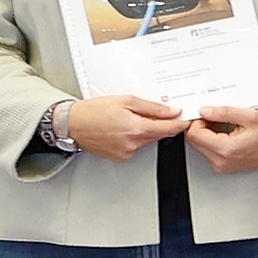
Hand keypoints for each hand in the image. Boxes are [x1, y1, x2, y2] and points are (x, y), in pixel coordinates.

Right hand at [64, 94, 189, 162]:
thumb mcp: (126, 100)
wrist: (71, 124)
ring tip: (129, 120)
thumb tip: (172, 111)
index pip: (168, 128)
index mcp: (136, 128)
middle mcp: (133, 143)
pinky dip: (135, 138)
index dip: (180, 123)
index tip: (186, 119)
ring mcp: (126, 152)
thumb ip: (152, 107)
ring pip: (148, 141)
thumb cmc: (93, 111)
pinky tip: (122, 130)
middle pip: (159, 135)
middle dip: (161, 124)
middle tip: (151, 113)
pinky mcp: (121, 157)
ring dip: (146, 131)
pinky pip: (136, 147)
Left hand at [187, 106, 257, 175]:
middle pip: (193, 141)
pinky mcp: (221, 167)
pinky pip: (206, 151)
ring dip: (205, 134)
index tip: (207, 114)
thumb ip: (224, 112)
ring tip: (223, 126)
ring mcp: (220, 166)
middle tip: (214, 118)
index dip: (197, 120)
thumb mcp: (250, 116)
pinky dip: (211, 140)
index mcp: (227, 149)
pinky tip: (224, 135)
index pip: (194, 134)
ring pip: (198, 146)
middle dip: (200, 126)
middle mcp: (221, 161)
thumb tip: (204, 110)